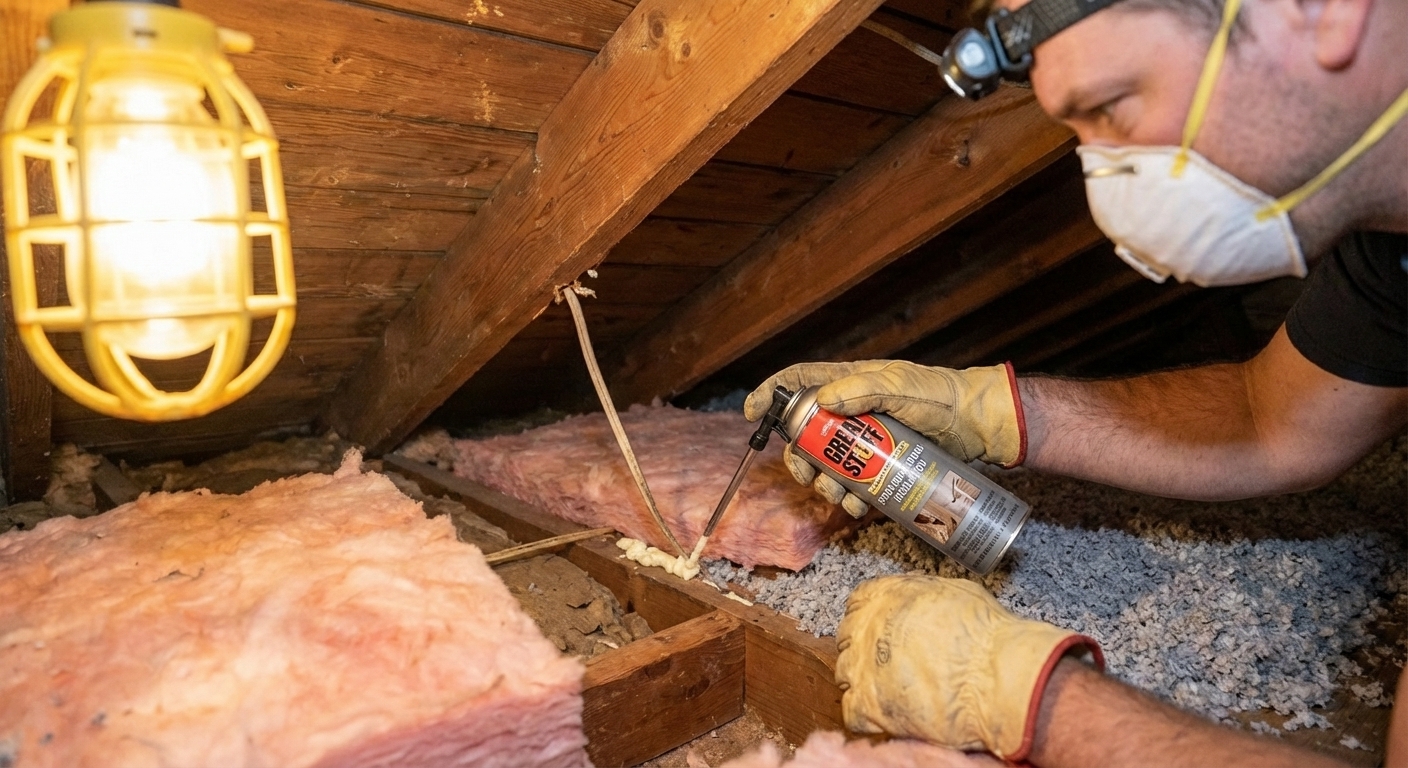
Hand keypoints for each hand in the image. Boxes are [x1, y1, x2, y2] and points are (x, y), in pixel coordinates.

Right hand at [743, 361, 1025, 517]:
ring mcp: (866, 439)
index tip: (752, 413)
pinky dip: (850, 500)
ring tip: (838, 496)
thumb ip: (864, 390)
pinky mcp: (882, 464)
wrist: (978, 425)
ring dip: (824, 484)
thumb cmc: (941, 396)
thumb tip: (822, 400)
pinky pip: (855, 484)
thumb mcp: (902, 388)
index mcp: (850, 383)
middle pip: (807, 433)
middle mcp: (852, 411)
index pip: (799, 381)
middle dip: (800, 457)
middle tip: (806, 475)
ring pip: (827, 464)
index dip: (772, 395)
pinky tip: (859, 508)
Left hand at [835, 575, 1101, 761]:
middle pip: (848, 638)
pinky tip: (889, 712)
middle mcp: (865, 628)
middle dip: (865, 649)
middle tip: (891, 662)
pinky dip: (866, 714)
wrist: (997, 677)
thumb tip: (912, 599)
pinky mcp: (868, 706)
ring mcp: (862, 668)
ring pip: (845, 673)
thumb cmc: (985, 634)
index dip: (870, 618)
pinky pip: (851, 711)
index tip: (879, 631)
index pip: (858, 602)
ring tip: (893, 688)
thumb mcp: (951, 591)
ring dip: (863, 681)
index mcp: (883, 596)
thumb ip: (918, 593)